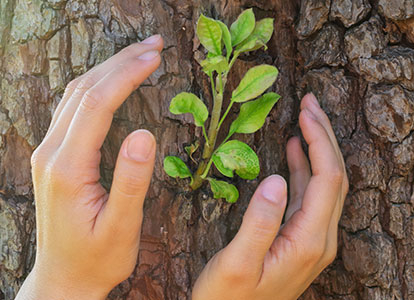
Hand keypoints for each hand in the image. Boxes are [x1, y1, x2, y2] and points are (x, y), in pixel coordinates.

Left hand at [16, 35, 163, 298]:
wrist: (63, 279)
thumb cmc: (98, 259)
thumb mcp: (122, 227)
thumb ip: (132, 181)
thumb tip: (146, 133)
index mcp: (68, 168)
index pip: (97, 104)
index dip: (128, 75)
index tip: (157, 56)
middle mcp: (51, 153)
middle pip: (83, 90)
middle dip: (120, 61)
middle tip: (156, 43)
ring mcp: (48, 153)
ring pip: (75, 95)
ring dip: (108, 69)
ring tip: (143, 53)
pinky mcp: (54, 157)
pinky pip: (73, 108)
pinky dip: (99, 86)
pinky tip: (118, 80)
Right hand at [191, 93, 348, 299]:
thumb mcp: (235, 265)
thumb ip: (258, 223)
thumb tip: (276, 177)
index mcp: (309, 241)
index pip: (327, 178)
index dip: (319, 140)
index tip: (305, 110)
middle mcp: (321, 240)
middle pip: (335, 177)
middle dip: (324, 136)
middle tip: (310, 101)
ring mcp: (316, 241)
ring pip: (327, 185)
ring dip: (318, 149)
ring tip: (305, 116)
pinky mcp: (305, 242)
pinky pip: (312, 198)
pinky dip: (306, 170)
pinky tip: (295, 151)